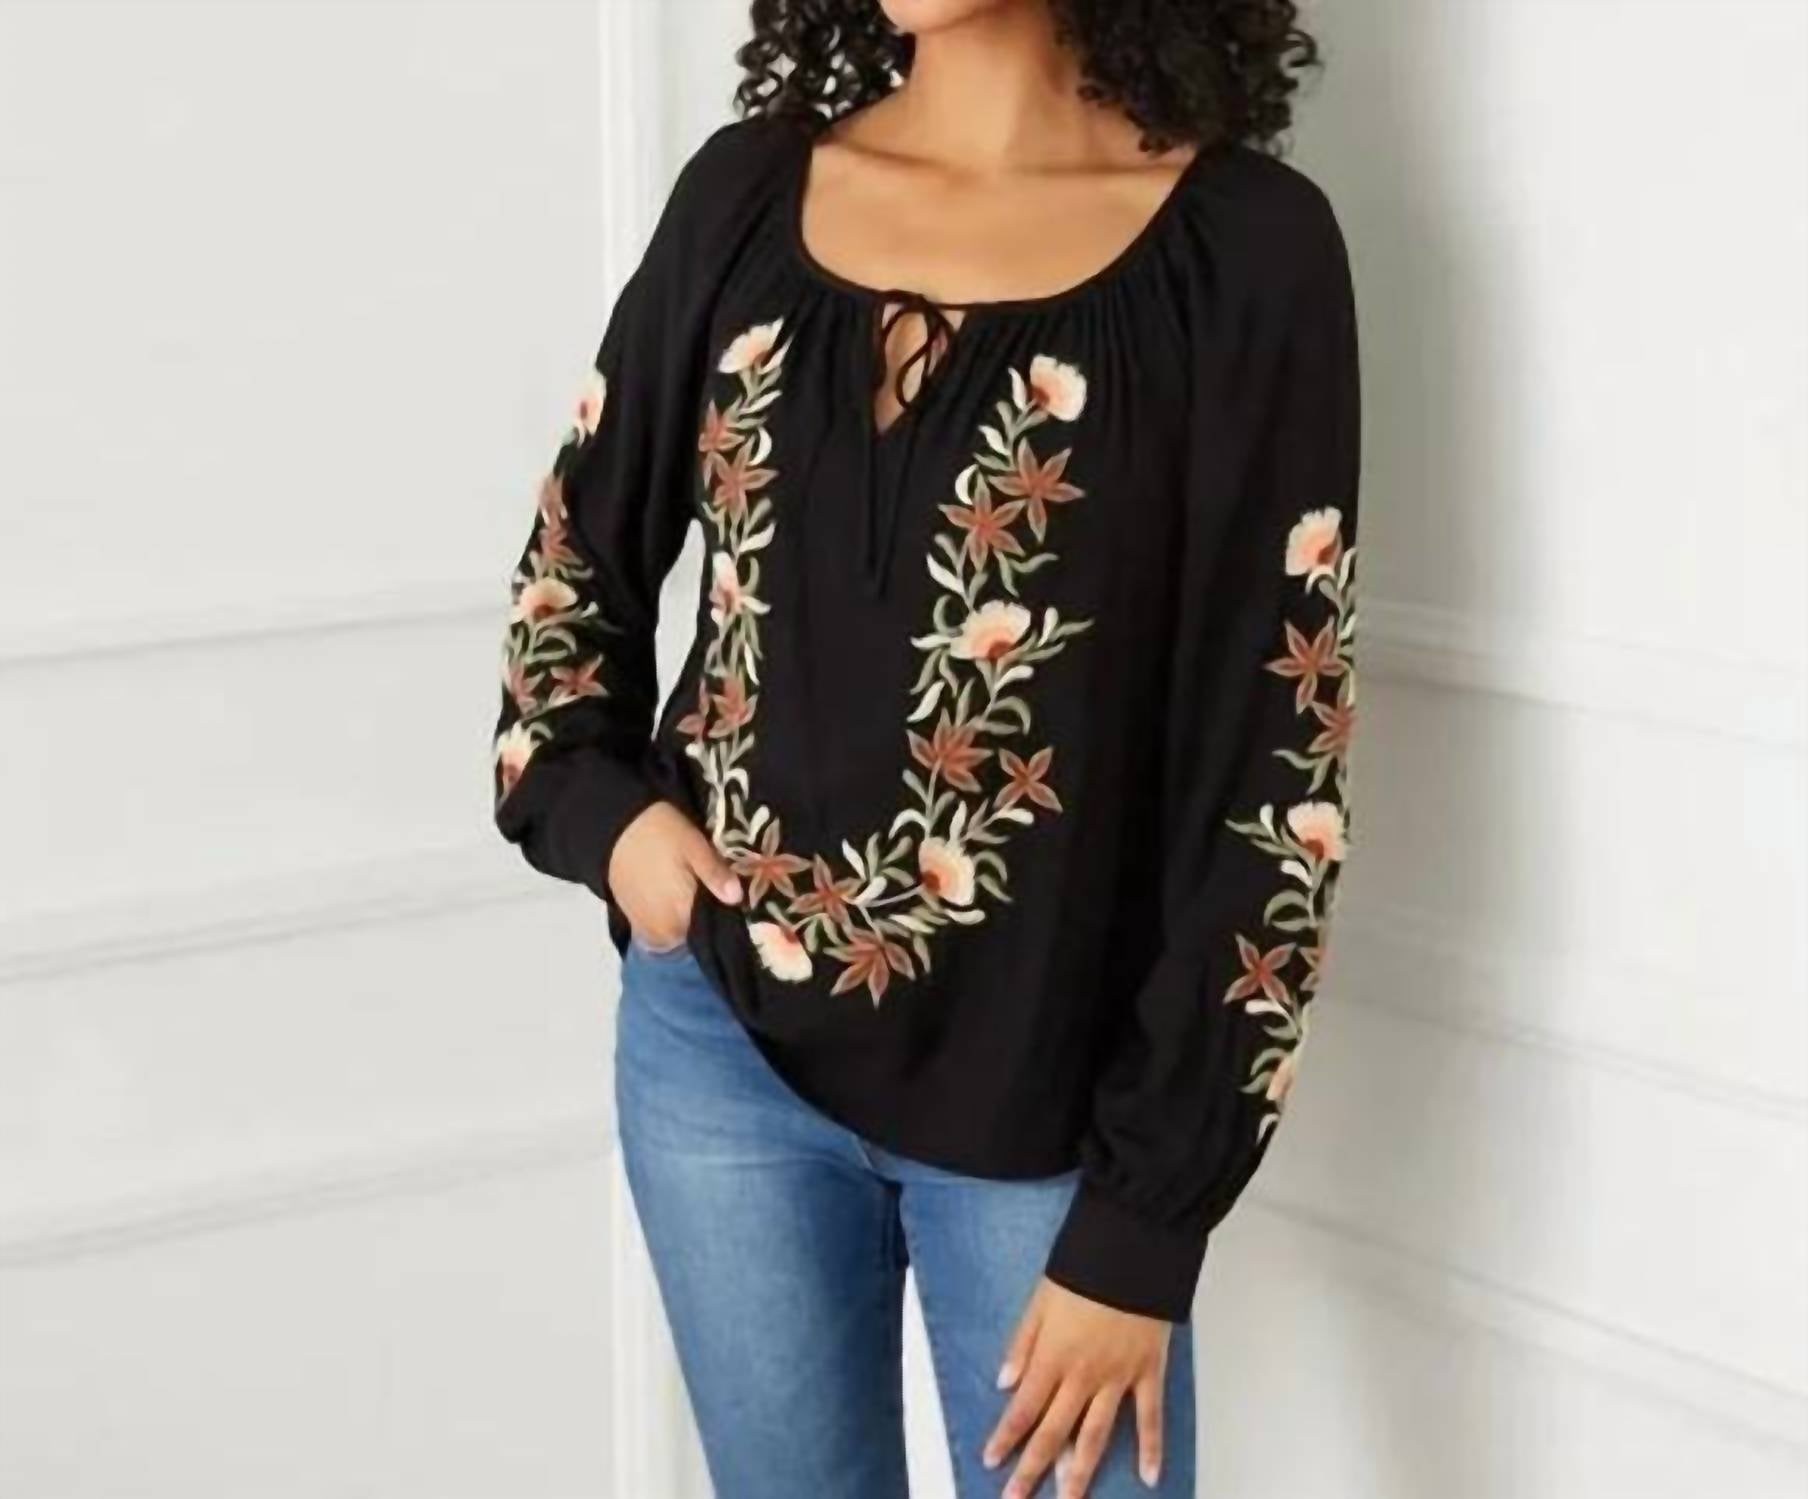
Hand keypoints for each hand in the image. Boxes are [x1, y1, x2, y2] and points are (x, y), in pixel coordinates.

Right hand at [607, 801, 740, 947]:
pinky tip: (670, 896)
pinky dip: (666, 918)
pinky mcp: (632, 919)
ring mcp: (645, 927)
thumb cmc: (659, 833)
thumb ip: (715, 874)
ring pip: (674, 934)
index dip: (721, 917)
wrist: (613, 826)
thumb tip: (736, 898)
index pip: (710, 931)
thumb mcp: (694, 845)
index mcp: (680, 917)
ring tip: (686, 892)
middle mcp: (662, 931)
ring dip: (682, 920)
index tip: (728, 900)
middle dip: (701, 918)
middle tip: (708, 891)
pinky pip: (656, 929)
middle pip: (691, 934)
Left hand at [984, 1278, 1169, 1497]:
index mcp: (1052, 1356)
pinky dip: (1151, 1448)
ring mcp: (1118, 1378)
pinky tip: (1149, 1477)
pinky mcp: (1148, 1372)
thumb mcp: (1039, 1299)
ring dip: (1079, 1472)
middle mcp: (1082, 1375)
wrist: (1131, 1252)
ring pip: (1096, 1435)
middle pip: (1054, 1431)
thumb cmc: (1083, 1270)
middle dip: (1032, 1469)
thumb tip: (1003, 1382)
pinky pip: (1149, 1417)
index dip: (1005, 1436)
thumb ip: (1022, 1343)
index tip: (990, 1461)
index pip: (1023, 1407)